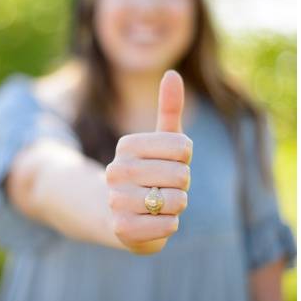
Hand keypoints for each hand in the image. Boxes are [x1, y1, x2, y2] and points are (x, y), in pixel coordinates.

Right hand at [105, 70, 192, 254]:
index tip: (168, 163)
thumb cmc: (149, 174)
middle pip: (181, 175)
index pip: (182, 147)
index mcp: (126, 145)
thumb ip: (168, 108)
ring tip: (158, 204)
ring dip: (176, 206)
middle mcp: (116, 170)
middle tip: (164, 187)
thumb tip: (172, 72)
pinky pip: (168, 225)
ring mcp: (116, 200)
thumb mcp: (161, 141)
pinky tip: (153, 221)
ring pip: (177, 201)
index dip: (184, 159)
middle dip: (182, 185)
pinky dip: (168, 226)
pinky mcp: (121, 228)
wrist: (119, 214)